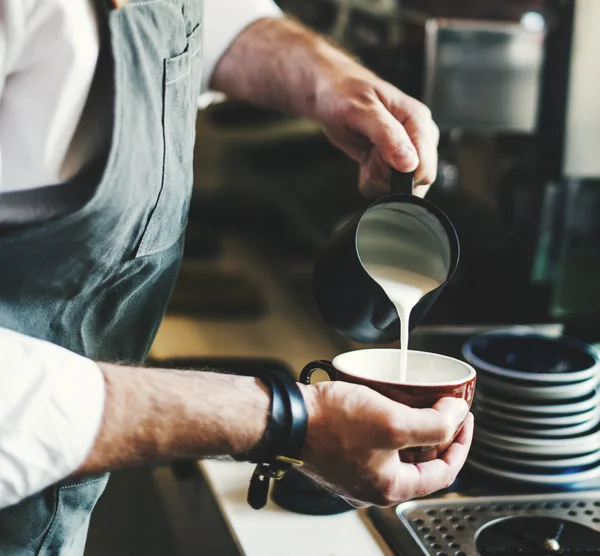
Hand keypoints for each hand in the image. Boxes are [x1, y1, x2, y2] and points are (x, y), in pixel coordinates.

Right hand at [298, 381, 472, 506]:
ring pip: (398, 451)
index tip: (465, 419)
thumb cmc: (329, 424)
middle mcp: (373, 485)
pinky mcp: (342, 454)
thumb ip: (434, 424)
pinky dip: (389, 425)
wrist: (285, 419)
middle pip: (420, 460)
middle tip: (445, 407)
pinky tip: (387, 405)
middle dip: (437, 432)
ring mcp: (355, 471)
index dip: (461, 443)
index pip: (443, 471)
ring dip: (413, 426)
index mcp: (390, 487)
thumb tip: (457, 416)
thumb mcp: (393, 422)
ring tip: (419, 401)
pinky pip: (376, 443)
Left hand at [313, 59, 439, 197]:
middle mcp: (419, 137)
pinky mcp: (397, 161)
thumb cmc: (344, 93)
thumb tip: (409, 163)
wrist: (331, 93)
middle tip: (370, 153)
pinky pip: (389, 186)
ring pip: (402, 187)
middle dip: (386, 175)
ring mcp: (409, 150)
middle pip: (415, 181)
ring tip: (367, 153)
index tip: (376, 155)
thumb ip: (386, 135)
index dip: (398, 172)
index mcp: (418, 120)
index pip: (425, 167)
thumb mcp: (361, 110)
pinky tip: (367, 160)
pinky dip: (373, 179)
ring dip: (378, 177)